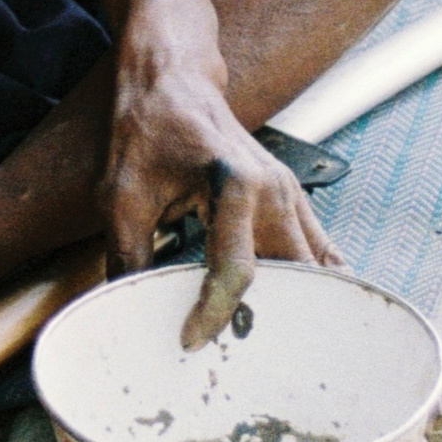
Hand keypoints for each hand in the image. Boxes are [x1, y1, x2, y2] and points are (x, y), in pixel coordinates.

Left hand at [97, 37, 343, 348]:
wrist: (171, 81)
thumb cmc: (146, 130)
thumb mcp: (122, 196)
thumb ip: (128, 257)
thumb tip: (124, 312)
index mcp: (233, 184)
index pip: (236, 269)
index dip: (214, 312)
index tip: (191, 339)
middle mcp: (273, 189)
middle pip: (293, 276)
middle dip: (274, 321)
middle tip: (247, 360)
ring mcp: (289, 193)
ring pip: (314, 268)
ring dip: (298, 305)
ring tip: (271, 345)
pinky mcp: (291, 197)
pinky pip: (319, 250)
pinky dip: (314, 283)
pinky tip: (302, 315)